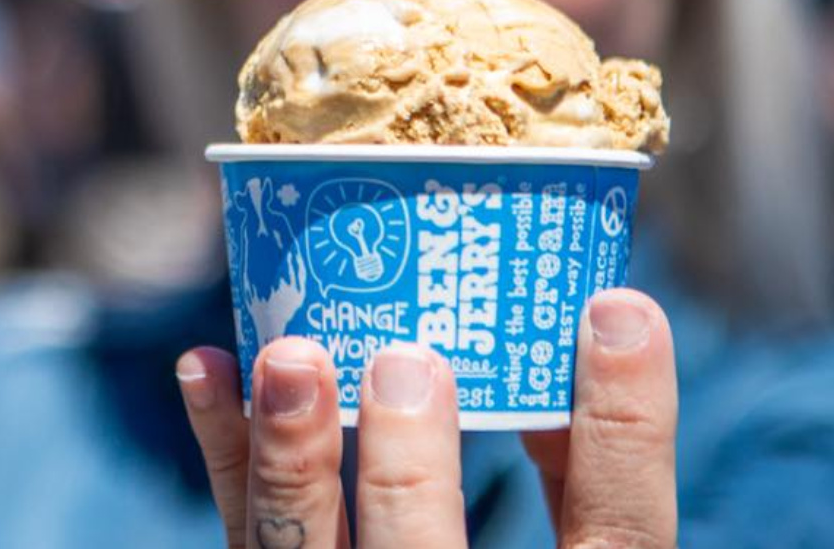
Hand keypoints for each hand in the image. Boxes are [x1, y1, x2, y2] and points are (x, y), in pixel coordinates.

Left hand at [176, 288, 676, 547]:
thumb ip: (580, 477)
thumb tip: (589, 336)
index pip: (617, 540)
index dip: (627, 432)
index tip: (618, 309)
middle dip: (407, 471)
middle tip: (405, 362)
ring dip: (288, 460)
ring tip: (291, 358)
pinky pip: (241, 535)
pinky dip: (226, 452)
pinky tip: (206, 365)